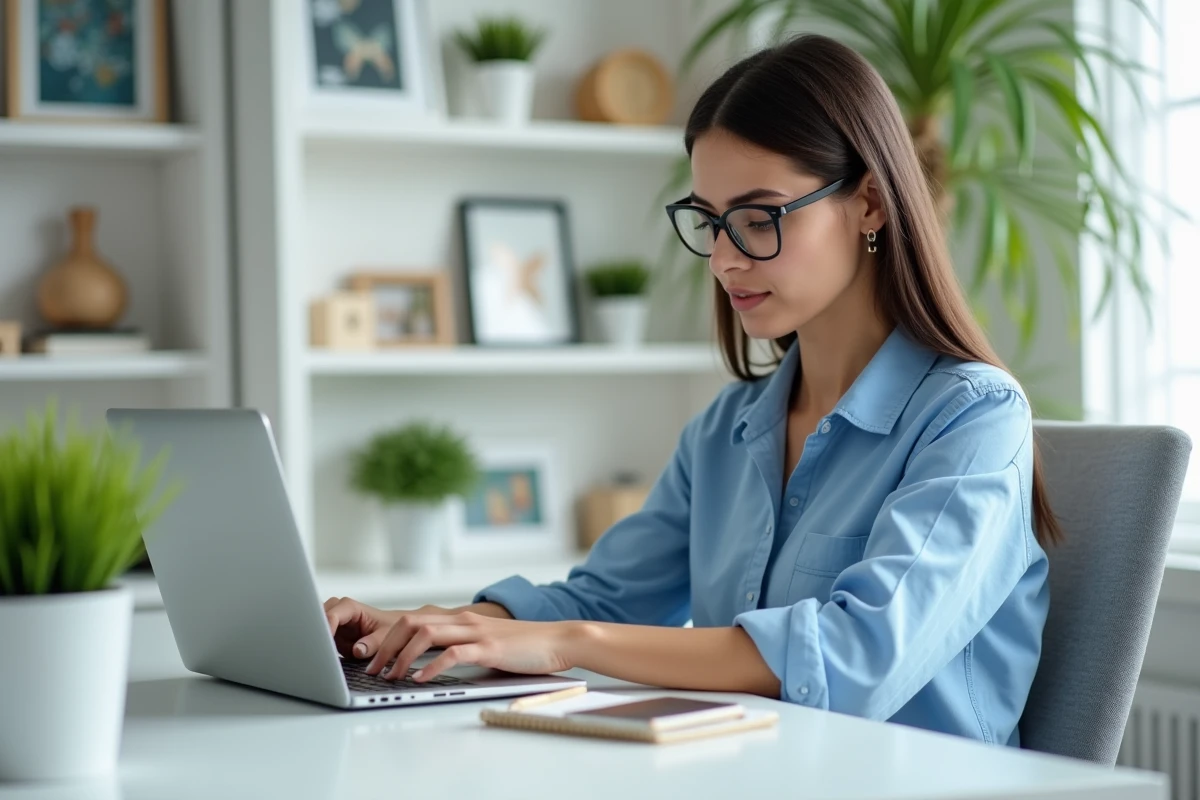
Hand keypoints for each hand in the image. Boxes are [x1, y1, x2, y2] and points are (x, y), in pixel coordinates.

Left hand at [365, 611, 582, 682]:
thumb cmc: (525, 646)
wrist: (559, 639)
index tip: (374, 657)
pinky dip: (432, 666)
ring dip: (403, 656)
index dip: (388, 636)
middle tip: (374, 668)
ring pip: (426, 634)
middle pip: (411, 623)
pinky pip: (453, 653)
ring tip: (391, 675)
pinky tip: (421, 679)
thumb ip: (461, 646)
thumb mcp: (486, 643)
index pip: (414, 620)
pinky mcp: (490, 648)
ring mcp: (477, 632)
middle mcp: (465, 620)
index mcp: (461, 619)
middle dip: (387, 645)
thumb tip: (432, 663)